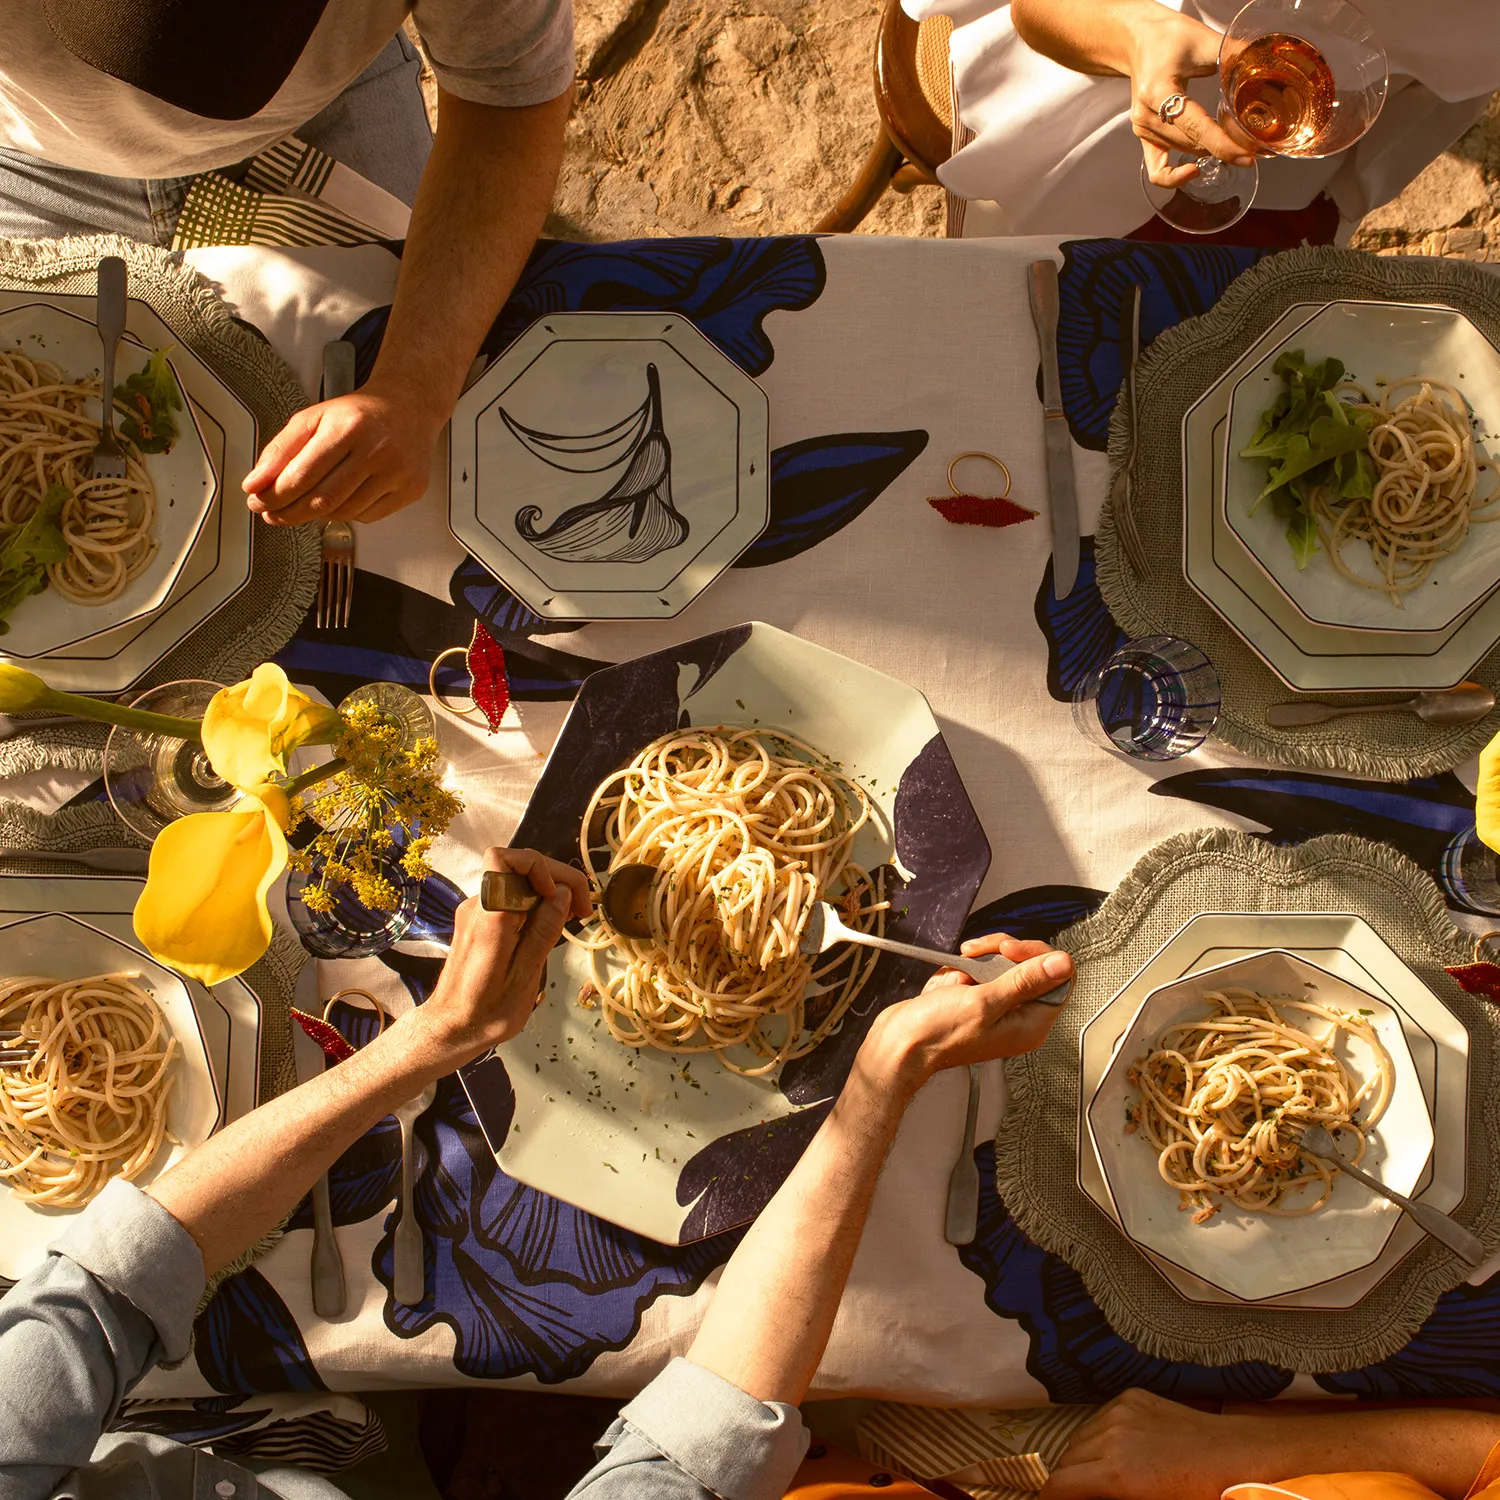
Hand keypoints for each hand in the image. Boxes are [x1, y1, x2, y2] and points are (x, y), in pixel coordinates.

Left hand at [242, 375, 446, 527]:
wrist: (409, 407)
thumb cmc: (359, 414)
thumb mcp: (314, 418)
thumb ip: (280, 450)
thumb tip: (255, 484)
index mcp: (348, 427)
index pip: (302, 475)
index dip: (275, 495)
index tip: (259, 501)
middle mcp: (377, 450)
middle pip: (323, 499)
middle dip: (290, 512)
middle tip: (273, 513)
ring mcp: (398, 472)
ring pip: (344, 512)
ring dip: (317, 515)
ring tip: (305, 505)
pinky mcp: (411, 489)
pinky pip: (368, 516)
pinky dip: (347, 513)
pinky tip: (340, 500)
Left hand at [415, 847, 591, 1062]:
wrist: (450, 1028)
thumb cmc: (488, 1011)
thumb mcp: (525, 976)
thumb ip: (543, 931)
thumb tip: (563, 893)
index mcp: (490, 917)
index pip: (504, 859)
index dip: (538, 866)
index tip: (559, 896)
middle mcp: (478, 906)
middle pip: (518, 866)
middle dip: (556, 879)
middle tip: (584, 911)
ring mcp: (476, 912)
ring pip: (517, 881)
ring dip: (549, 891)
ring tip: (573, 919)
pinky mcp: (479, 922)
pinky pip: (511, 899)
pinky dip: (535, 904)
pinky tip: (551, 926)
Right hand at [862, 932, 1073, 1088]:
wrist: (901, 1043)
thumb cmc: (938, 1034)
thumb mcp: (984, 1002)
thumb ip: (1026, 981)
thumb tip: (1062, 965)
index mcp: (1031, 1024)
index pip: (1058, 977)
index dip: (1035, 955)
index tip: (1008, 950)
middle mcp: (1018, 1017)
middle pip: (1029, 965)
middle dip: (999, 954)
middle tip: (975, 955)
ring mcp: (998, 1008)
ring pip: (1002, 963)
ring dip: (975, 962)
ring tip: (956, 977)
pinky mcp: (978, 1000)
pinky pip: (980, 971)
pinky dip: (962, 970)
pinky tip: (948, 984)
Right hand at [1041, 1389, 1272, 1499]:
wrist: (1234, 1455)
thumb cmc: (1199, 1495)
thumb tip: (1089, 1496)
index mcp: (1117, 1473)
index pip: (1059, 1485)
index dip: (1047, 1499)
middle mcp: (1110, 1436)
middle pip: (1065, 1459)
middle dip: (1064, 1481)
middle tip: (1075, 1496)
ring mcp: (1119, 1411)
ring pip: (1079, 1437)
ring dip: (1078, 1458)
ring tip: (1093, 1477)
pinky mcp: (1129, 1396)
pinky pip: (1098, 1419)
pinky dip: (1096, 1437)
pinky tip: (1114, 1451)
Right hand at [1126, 8, 1256, 187]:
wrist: (1140, 41)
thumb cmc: (1167, 38)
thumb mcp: (1203, 41)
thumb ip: (1234, 56)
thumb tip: (1265, 69)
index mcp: (1158, 92)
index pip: (1195, 127)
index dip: (1223, 145)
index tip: (1246, 156)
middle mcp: (1146, 116)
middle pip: (1192, 144)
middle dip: (1224, 148)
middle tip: (1253, 146)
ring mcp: (1142, 130)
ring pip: (1185, 152)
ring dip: (1210, 152)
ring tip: (1234, 145)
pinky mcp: (1144, 137)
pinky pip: (1158, 170)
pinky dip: (1176, 177)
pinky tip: (1194, 171)